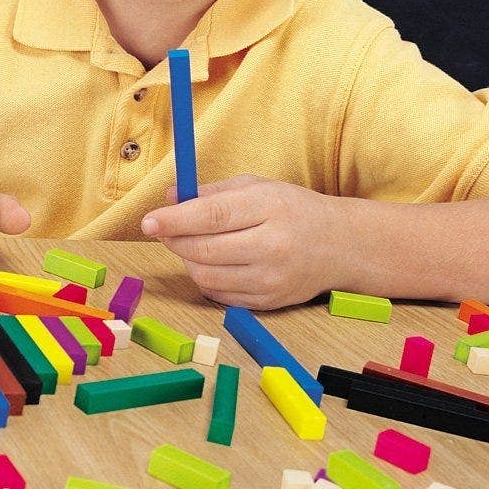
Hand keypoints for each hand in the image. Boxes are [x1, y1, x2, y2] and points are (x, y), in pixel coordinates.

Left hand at [140, 174, 335, 309]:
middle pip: (205, 250)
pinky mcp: (268, 303)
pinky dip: (205, 278)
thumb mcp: (257, 186)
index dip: (175, 220)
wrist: (340, 245)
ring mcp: (271, 279)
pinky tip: (211, 262)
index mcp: (269, 208)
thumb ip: (211, 192)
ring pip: (207, 277)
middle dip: (174, 240)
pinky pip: (220, 295)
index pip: (211, 216)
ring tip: (190, 243)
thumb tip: (169, 198)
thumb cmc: (293, 208)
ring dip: (187, 260)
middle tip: (163, 229)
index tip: (148, 221)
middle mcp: (271, 247)